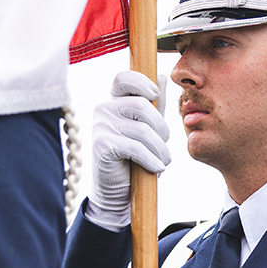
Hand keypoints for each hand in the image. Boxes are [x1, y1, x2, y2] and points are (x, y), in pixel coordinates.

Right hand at [86, 70, 170, 230]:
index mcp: (114, 101)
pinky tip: (157, 168)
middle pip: (141, 105)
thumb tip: (160, 76)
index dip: (141, 82)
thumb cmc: (135, 158)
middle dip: (161, 127)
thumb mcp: (148, 128)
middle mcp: (104, 109)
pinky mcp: (101, 144)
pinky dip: (151, 159)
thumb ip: (154, 104)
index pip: (123, 78)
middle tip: (165, 144)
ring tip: (164, 160)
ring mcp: (100, 126)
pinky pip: (135, 147)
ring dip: (160, 148)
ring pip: (142, 129)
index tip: (155, 95)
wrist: (118, 191)